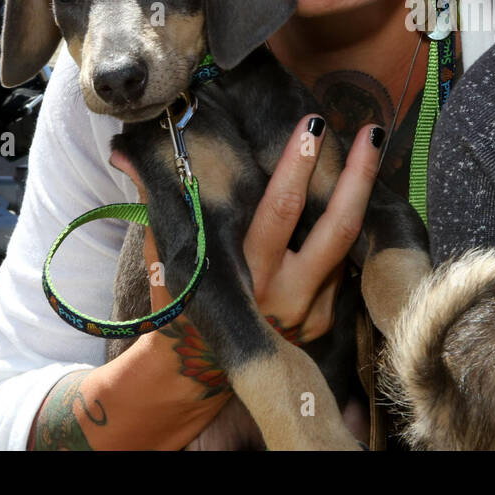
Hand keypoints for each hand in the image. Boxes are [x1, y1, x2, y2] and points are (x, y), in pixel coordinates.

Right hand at [109, 115, 381, 345]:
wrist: (196, 369)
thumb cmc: (178, 298)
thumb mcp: (164, 252)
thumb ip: (155, 200)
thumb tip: (125, 152)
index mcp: (242, 273)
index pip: (280, 210)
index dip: (298, 166)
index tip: (312, 125)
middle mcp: (281, 296)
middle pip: (336, 228)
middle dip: (356, 177)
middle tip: (369, 133)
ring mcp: (307, 312)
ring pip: (346, 246)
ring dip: (361, 196)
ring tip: (368, 149)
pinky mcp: (323, 323)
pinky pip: (343, 269)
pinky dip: (348, 232)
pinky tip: (356, 194)